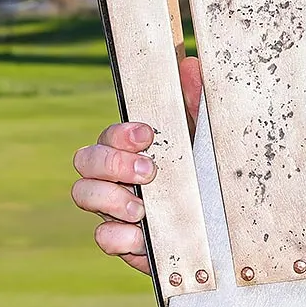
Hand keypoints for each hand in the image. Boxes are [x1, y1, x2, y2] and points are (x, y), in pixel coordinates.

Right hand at [70, 56, 201, 272]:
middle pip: (85, 160)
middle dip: (112, 164)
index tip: (147, 136)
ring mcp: (115, 208)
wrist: (222, 229)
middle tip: (149, 172)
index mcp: (131, 151)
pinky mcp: (124, 241)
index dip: (121, 134)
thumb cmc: (207, 176)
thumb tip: (190, 65)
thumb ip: (197, 104)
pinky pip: (103, 237)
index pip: (109, 135)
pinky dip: (118, 237)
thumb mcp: (206, 139)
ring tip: (141, 208)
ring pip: (82, 194)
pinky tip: (141, 236)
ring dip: (109, 199)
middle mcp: (115, 177)